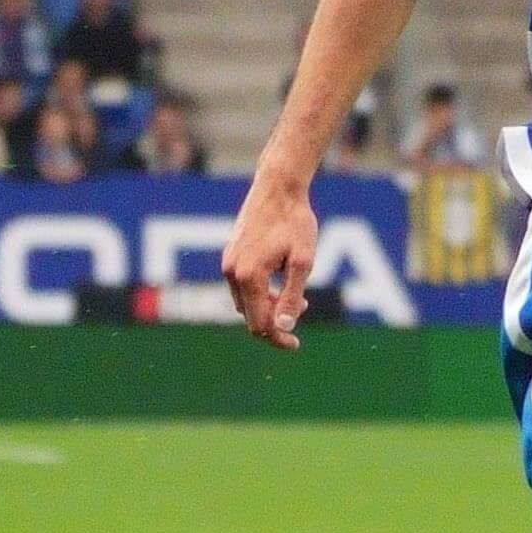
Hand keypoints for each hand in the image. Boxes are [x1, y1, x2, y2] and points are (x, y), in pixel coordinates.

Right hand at [222, 175, 317, 348]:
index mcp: (248, 277)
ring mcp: (228, 263)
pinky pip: (242, 286)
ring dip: (269, 306)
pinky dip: (261, 292)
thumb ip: (292, 296)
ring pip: (245, 302)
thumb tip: (283, 328)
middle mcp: (232, 272)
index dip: (277, 338)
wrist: (278, 187)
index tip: (296, 345)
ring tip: (299, 298)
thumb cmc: (295, 222)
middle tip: (303, 312)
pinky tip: (281, 283)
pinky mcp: (230, 255)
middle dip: (275, 322)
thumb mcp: (303, 261)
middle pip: (249, 316)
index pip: (258, 324)